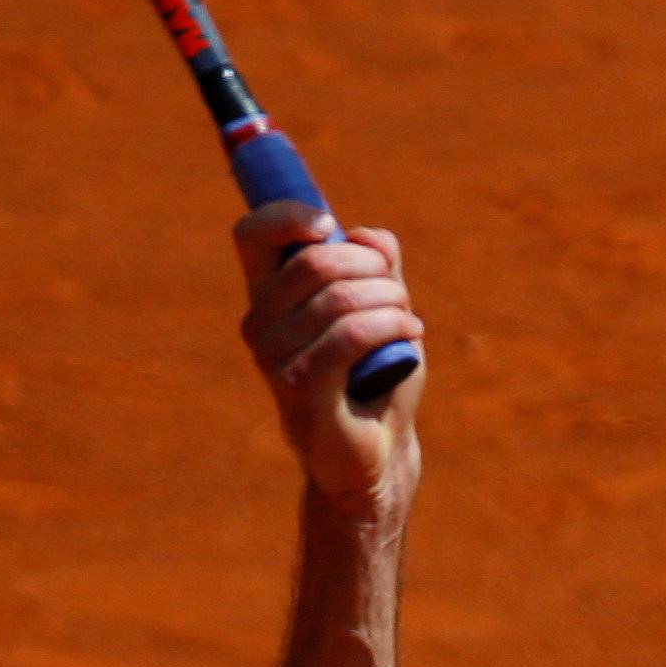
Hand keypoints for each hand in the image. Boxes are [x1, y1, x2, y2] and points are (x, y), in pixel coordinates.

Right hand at [236, 202, 424, 519]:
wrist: (379, 450)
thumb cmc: (376, 378)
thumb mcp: (382, 308)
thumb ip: (377, 264)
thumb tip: (367, 235)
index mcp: (267, 299)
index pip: (252, 235)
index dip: (289, 216)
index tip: (330, 225)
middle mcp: (259, 326)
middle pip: (314, 260)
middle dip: (371, 267)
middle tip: (398, 292)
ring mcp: (273, 360)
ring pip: (340, 297)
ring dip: (390, 300)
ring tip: (409, 320)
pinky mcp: (301, 389)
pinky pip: (350, 336)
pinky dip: (391, 325)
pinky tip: (412, 332)